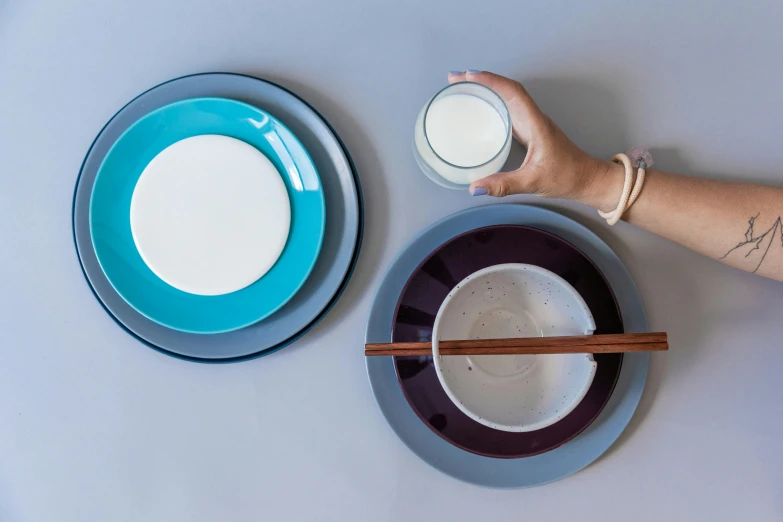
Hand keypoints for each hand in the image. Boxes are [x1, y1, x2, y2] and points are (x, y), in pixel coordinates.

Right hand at [448, 71, 609, 205]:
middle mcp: (533, 119)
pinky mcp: (529, 132)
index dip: (490, 80)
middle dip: (481, 80)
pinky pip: (508, 110)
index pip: (513, 92)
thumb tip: (474, 188)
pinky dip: (492, 104)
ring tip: (462, 88)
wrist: (588, 179)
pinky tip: (479, 110)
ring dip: (486, 89)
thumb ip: (504, 185)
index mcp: (536, 124)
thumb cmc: (568, 177)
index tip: (467, 76)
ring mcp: (531, 124)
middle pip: (506, 89)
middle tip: (455, 79)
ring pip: (507, 97)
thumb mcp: (533, 183)